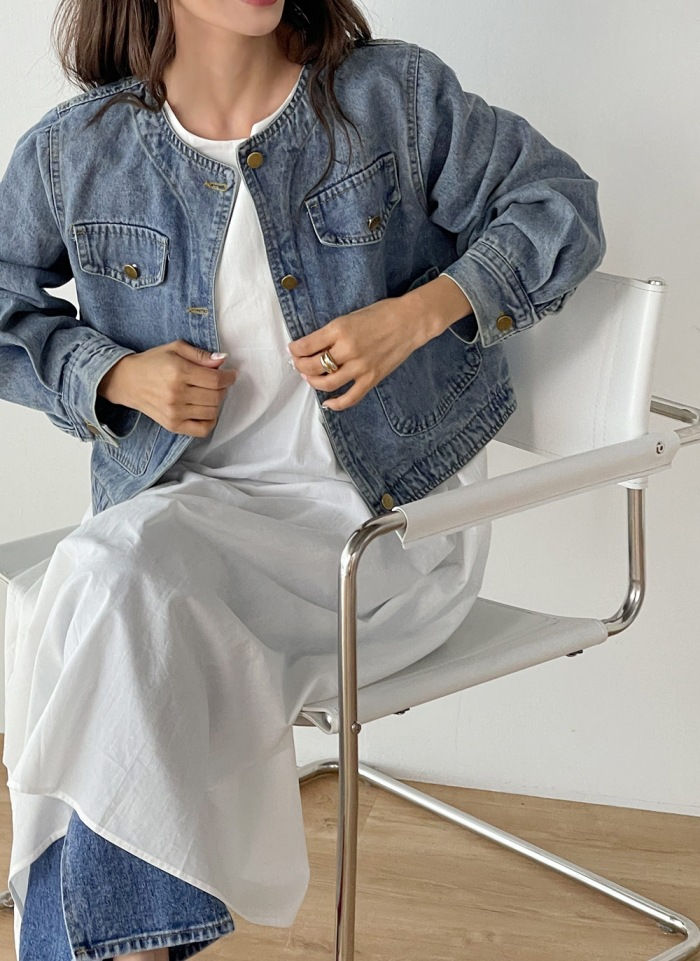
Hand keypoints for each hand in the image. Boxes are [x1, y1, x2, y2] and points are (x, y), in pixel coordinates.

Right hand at [97, 340, 236, 436]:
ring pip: (212, 412)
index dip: (228, 377)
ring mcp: (174, 412)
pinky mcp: (172, 425)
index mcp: (178, 372)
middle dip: (223, 388)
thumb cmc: (152, 362)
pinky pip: (202, 430)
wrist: (127, 381)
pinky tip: (206, 410)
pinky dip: (210, 421)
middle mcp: (176, 394)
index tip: (230, 374)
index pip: (215, 380)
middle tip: (219, 382)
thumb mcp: (175, 349)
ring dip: (217, 403)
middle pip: (216, 396)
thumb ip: (200, 354)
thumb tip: (223, 360)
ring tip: (209, 393)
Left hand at [288, 275, 473, 410]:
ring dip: (313, 382)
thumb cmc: (380, 314)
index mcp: (339, 329)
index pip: (307, 345)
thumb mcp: (349, 316)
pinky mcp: (371, 378)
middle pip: (313, 366)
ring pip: (327, 383)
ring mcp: (360, 367)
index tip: (293, 350)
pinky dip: (336, 404)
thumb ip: (331, 333)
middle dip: (300, 366)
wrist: (409, 322)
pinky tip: (328, 403)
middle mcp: (347, 349)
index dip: (295, 350)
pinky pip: (350, 398)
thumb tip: (312, 346)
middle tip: (298, 364)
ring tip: (309, 377)